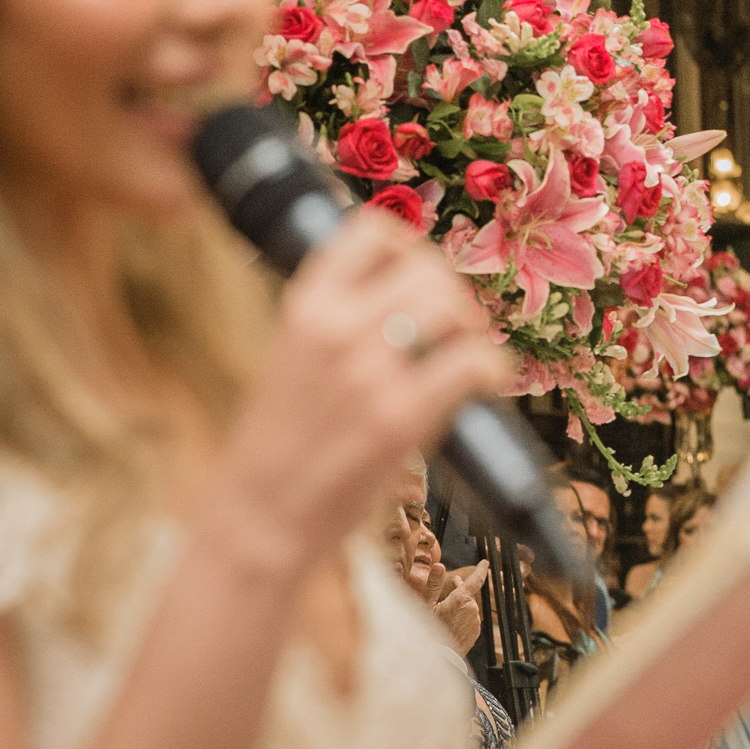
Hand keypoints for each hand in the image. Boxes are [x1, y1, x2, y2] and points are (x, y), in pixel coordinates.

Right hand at [205, 213, 513, 576]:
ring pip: (453, 307)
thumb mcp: (293, 356)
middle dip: (452, 295)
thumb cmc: (281, 443)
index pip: (373, 231)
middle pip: (428, 269)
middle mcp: (334, 327)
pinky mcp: (398, 418)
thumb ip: (341, 319)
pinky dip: (491, 369)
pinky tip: (484, 386)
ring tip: (462, 358)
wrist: (258, 517)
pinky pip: (473, 361)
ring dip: (471, 329)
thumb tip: (409, 289)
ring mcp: (368, 372)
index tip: (420, 279)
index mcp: (304, 305)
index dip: (412, 249)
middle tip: (453, 330)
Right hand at [433, 561, 487, 652]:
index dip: (481, 569)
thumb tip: (439, 565)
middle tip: (454, 583)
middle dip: (461, 589)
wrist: (438, 656)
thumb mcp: (427, 605)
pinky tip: (451, 622)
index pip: (476, 579)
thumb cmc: (428, 630)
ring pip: (468, 607)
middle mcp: (472, 608)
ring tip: (448, 607)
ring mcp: (475, 621)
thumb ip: (434, 584)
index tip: (485, 562)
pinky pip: (470, 619)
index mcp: (461, 599)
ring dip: (461, 604)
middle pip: (468, 594)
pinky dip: (463, 617)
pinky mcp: (475, 631)